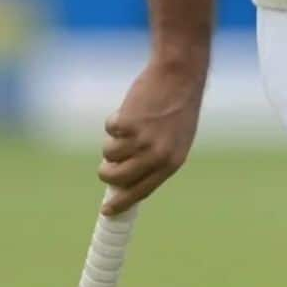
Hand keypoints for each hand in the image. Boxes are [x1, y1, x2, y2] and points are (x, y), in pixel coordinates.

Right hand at [97, 57, 206, 214]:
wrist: (180, 75)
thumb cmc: (177, 106)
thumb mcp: (176, 139)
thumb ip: (156, 160)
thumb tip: (125, 183)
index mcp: (172, 163)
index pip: (141, 192)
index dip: (121, 203)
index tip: (107, 210)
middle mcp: (157, 156)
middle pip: (115, 178)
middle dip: (107, 171)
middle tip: (109, 160)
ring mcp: (141, 141)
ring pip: (108, 154)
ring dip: (113, 140)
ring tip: (132, 123)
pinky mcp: (127, 125)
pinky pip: (108, 131)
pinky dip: (114, 120)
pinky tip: (133, 108)